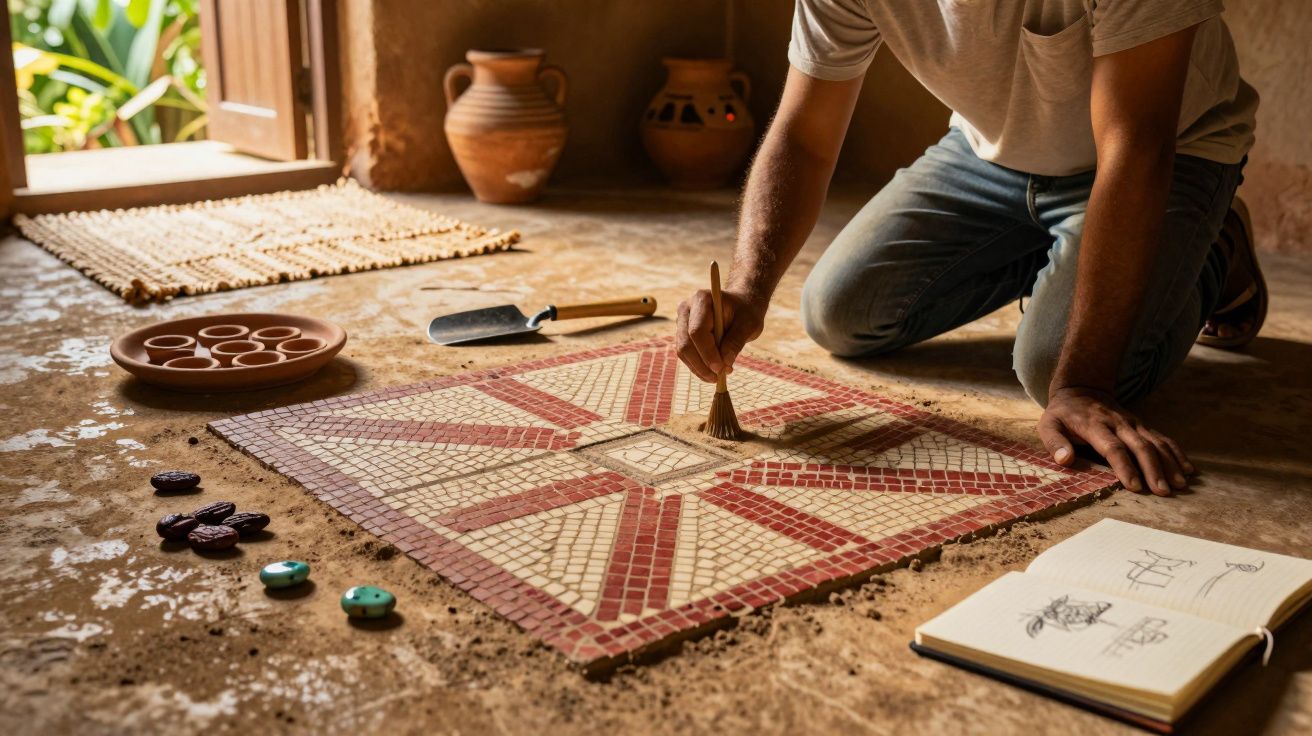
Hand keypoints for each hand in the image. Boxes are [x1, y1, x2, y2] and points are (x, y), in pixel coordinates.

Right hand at [675, 288, 765, 382]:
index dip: (707, 353)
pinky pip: (686, 354)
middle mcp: (686, 309)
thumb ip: (736, 342)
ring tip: (718, 377)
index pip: (697, 331)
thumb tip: (724, 364)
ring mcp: (682, 321)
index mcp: (702, 299)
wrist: (741, 303)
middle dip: (701, 364)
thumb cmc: (746, 311)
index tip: (721, 368)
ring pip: (683, 351)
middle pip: (685, 343)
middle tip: (719, 377)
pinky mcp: (683, 333)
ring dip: (699, 368)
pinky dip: (698, 366)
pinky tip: (713, 372)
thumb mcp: (750, 324)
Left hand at [1038, 387, 1193, 495]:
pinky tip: (1188, 469)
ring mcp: (1133, 423)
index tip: (1134, 486)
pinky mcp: (1142, 425)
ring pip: (1156, 442)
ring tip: (1180, 485)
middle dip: (1153, 470)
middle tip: (1162, 493)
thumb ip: (1054, 442)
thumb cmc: (1062, 414)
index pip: (1113, 447)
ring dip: (1169, 464)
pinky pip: (1163, 438)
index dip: (1124, 466)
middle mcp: (1118, 423)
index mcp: (1094, 426)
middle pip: (1140, 446)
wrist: (1081, 388)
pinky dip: (1176, 453)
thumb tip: (1065, 460)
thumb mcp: (1048, 425)